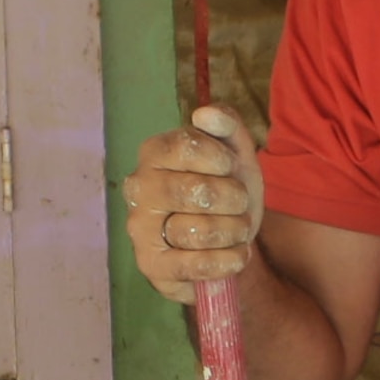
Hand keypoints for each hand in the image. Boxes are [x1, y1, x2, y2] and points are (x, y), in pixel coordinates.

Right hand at [124, 106, 262, 303]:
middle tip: (239, 204)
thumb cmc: (227, 189)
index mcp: (155, 152)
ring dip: (234, 231)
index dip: (222, 160)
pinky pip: (194, 266)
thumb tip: (205, 113)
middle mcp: (139, 188)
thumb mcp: (235, 152)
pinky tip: (236, 255)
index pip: (189, 146)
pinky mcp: (151, 266)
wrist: (227, 239)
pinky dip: (226, 261)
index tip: (230, 168)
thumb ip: (226, 125)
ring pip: (199, 231)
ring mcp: (140, 229)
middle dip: (234, 199)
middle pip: (198, 192)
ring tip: (238, 230)